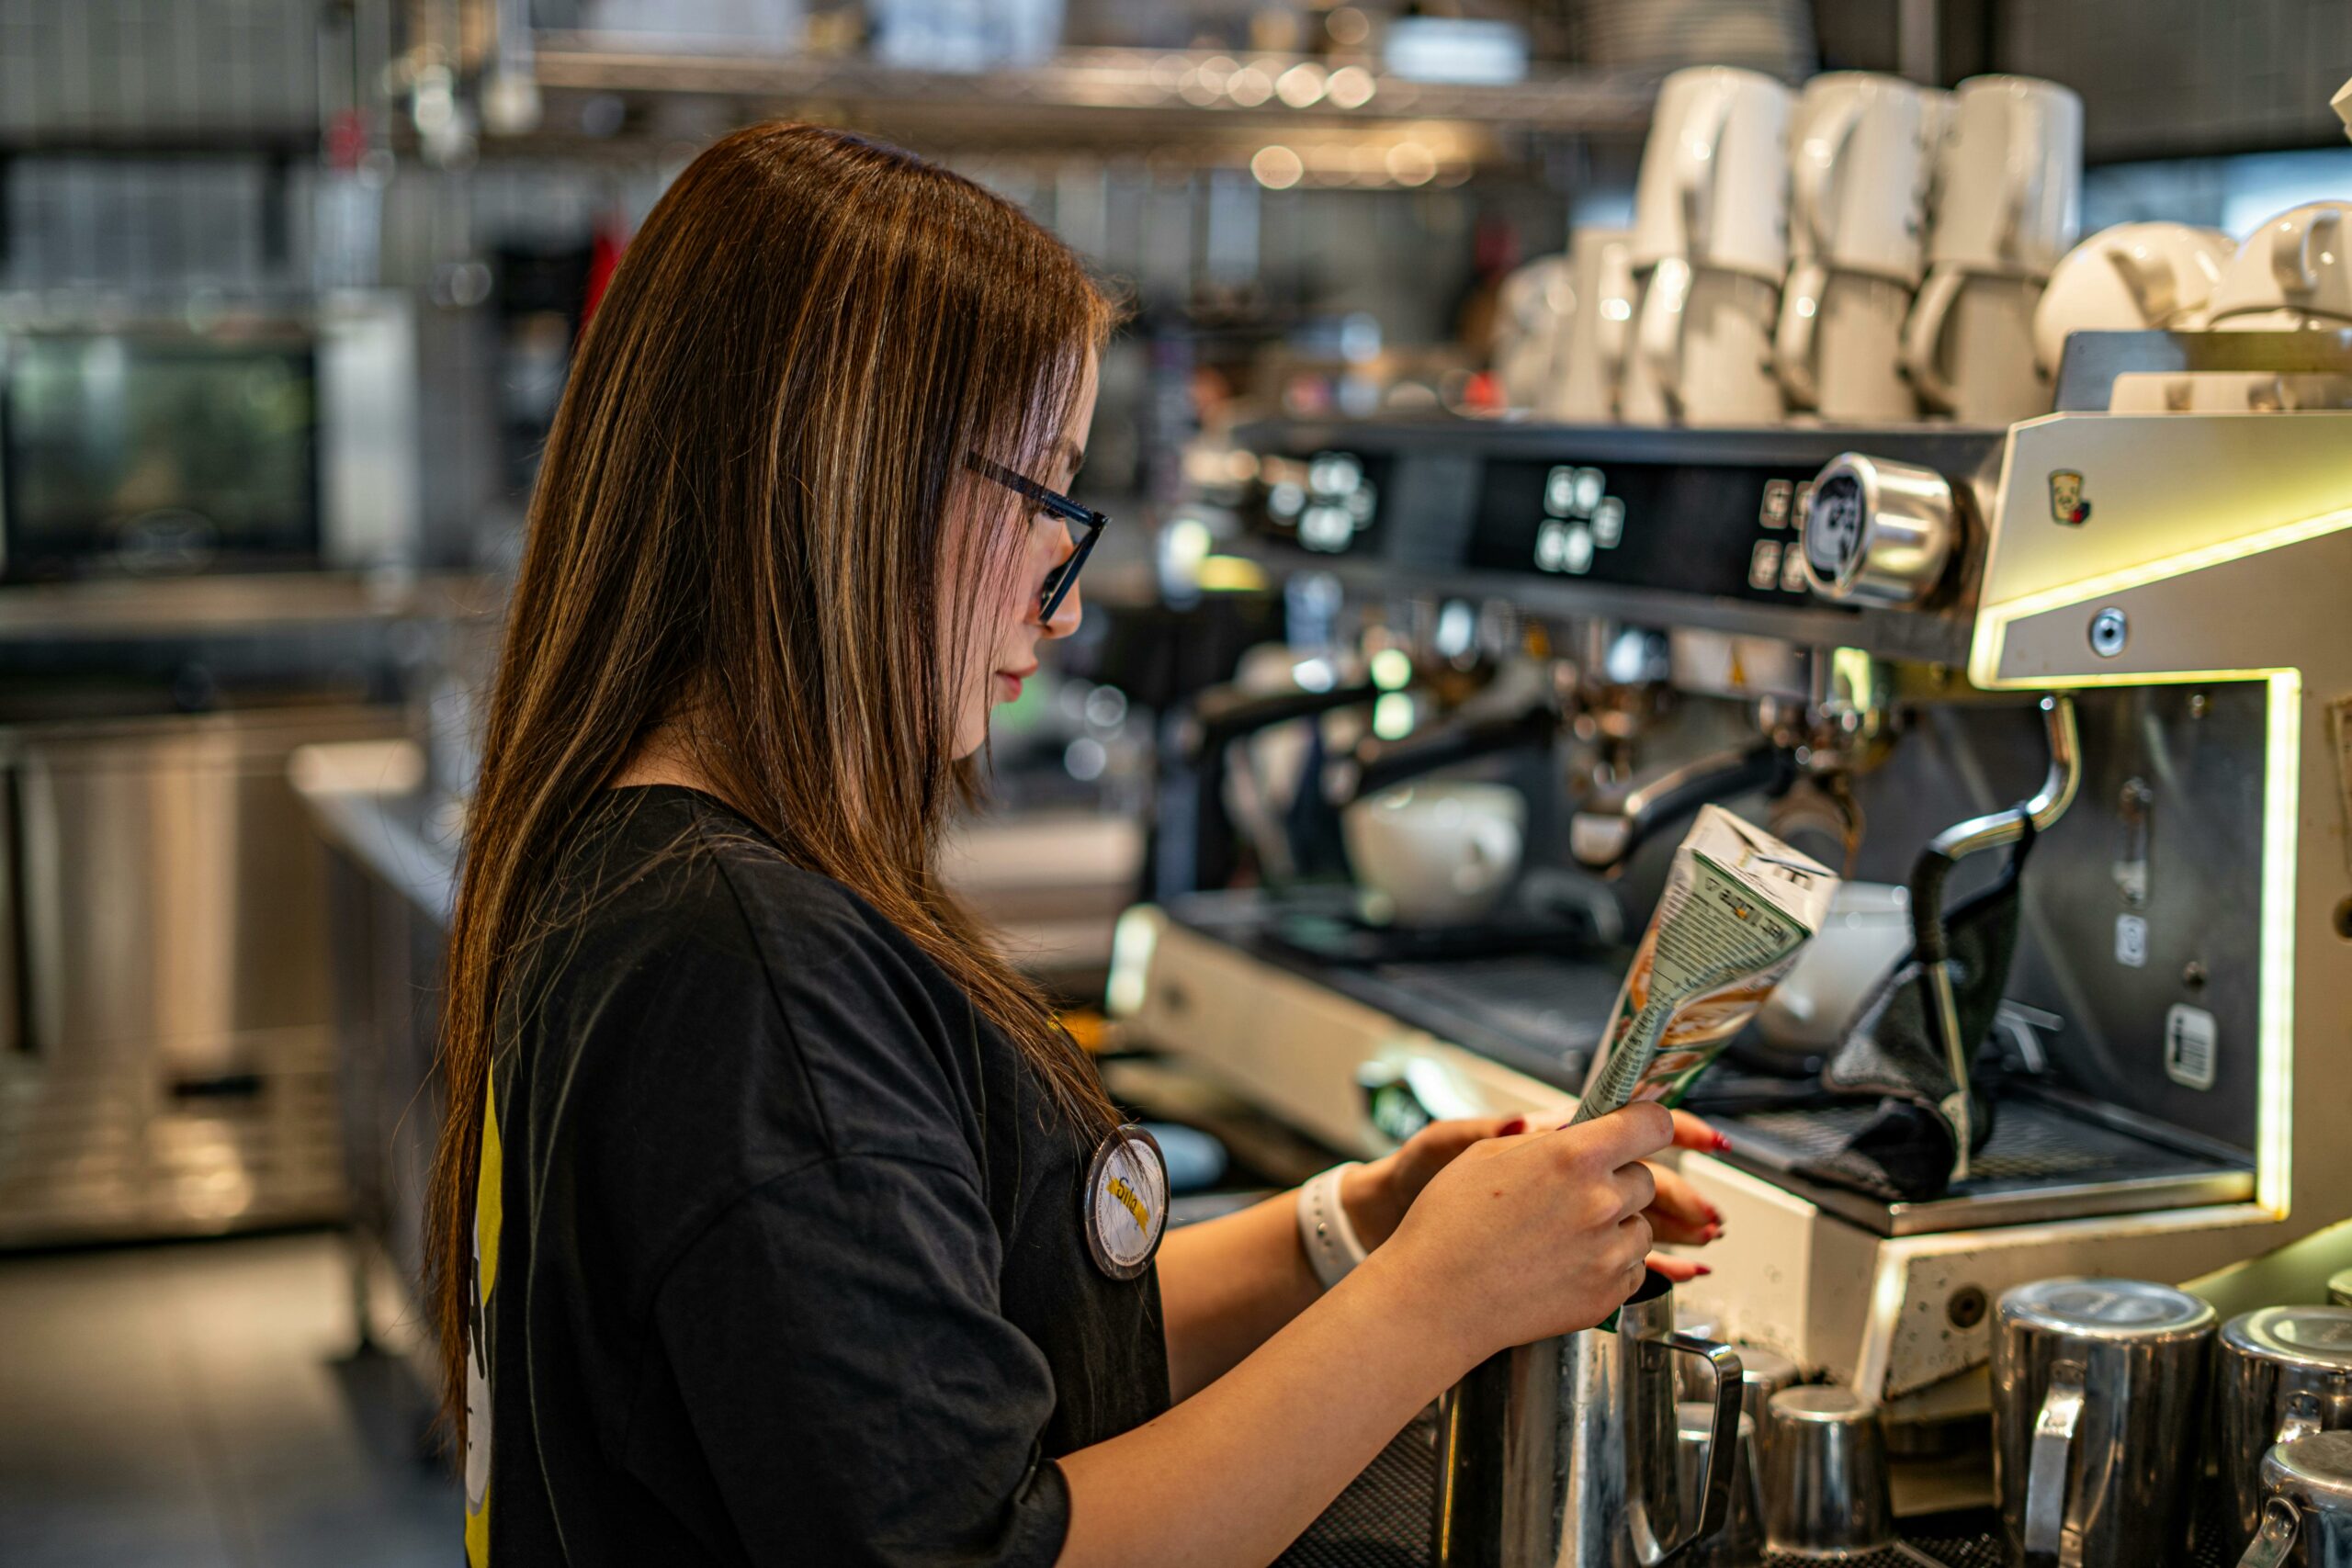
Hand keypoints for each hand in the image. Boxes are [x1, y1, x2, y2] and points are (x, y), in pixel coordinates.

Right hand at [1343, 1109, 1730, 1280]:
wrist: (1435, 1301)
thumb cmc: (1448, 1224)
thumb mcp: (1485, 1154)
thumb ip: (1547, 1140)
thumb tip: (1582, 1132)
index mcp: (1575, 1156)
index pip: (1652, 1124)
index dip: (1650, 1123)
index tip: (1643, 1128)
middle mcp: (1602, 1202)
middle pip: (1646, 1179)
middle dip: (1618, 1180)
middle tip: (1572, 1194)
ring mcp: (1609, 1254)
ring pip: (1642, 1227)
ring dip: (1616, 1225)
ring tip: (1561, 1236)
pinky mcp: (1609, 1295)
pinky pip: (1633, 1270)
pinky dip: (1609, 1265)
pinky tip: (1564, 1265)